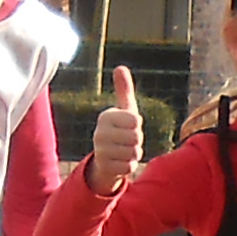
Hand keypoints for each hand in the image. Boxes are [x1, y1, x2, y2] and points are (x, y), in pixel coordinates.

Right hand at [90, 65, 142, 192]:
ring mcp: (100, 151)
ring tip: (124, 151)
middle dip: (137, 141)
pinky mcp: (105, 167)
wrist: (105, 159)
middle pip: (136, 137)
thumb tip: (120, 67)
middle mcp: (99, 133)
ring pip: (134, 153)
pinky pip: (129, 167)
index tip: (129, 125)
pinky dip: (129, 166)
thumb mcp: (124, 110)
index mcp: (106, 116)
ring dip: (134, 154)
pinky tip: (120, 163)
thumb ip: (124, 90)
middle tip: (127, 140)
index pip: (135, 120)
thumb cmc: (120, 129)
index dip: (137, 125)